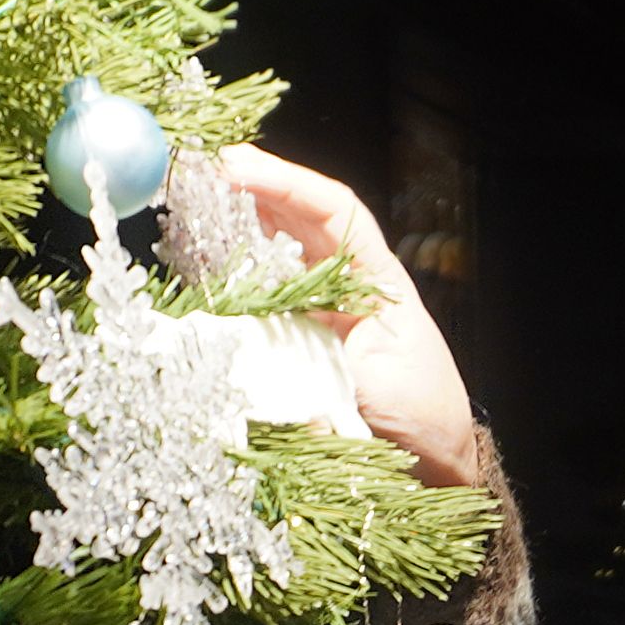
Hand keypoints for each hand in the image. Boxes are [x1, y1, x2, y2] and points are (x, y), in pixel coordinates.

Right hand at [223, 149, 481, 485]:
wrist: (438, 459)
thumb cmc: (424, 415)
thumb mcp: (379, 389)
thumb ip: (324, 376)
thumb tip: (262, 377)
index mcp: (376, 277)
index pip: (333, 209)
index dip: (285, 181)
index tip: (235, 165)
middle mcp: (344, 282)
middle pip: (296, 215)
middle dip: (248, 185)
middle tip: (194, 167)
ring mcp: (317, 307)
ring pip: (272, 247)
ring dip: (231, 220)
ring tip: (186, 198)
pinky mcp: (295, 339)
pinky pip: (256, 295)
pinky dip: (225, 273)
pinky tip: (195, 258)